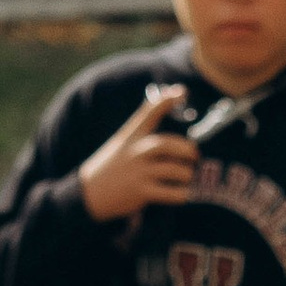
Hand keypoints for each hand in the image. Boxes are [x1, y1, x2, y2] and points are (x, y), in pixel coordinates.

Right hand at [79, 87, 199, 222]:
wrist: (90, 193)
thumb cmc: (113, 167)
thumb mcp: (123, 144)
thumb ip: (144, 137)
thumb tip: (176, 140)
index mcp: (131, 136)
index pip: (149, 112)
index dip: (167, 100)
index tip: (183, 92)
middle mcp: (135, 151)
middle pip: (166, 144)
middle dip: (186, 149)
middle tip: (194, 155)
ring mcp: (138, 172)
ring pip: (173, 170)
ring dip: (186, 174)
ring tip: (188, 176)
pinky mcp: (141, 192)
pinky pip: (170, 193)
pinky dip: (182, 194)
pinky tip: (184, 194)